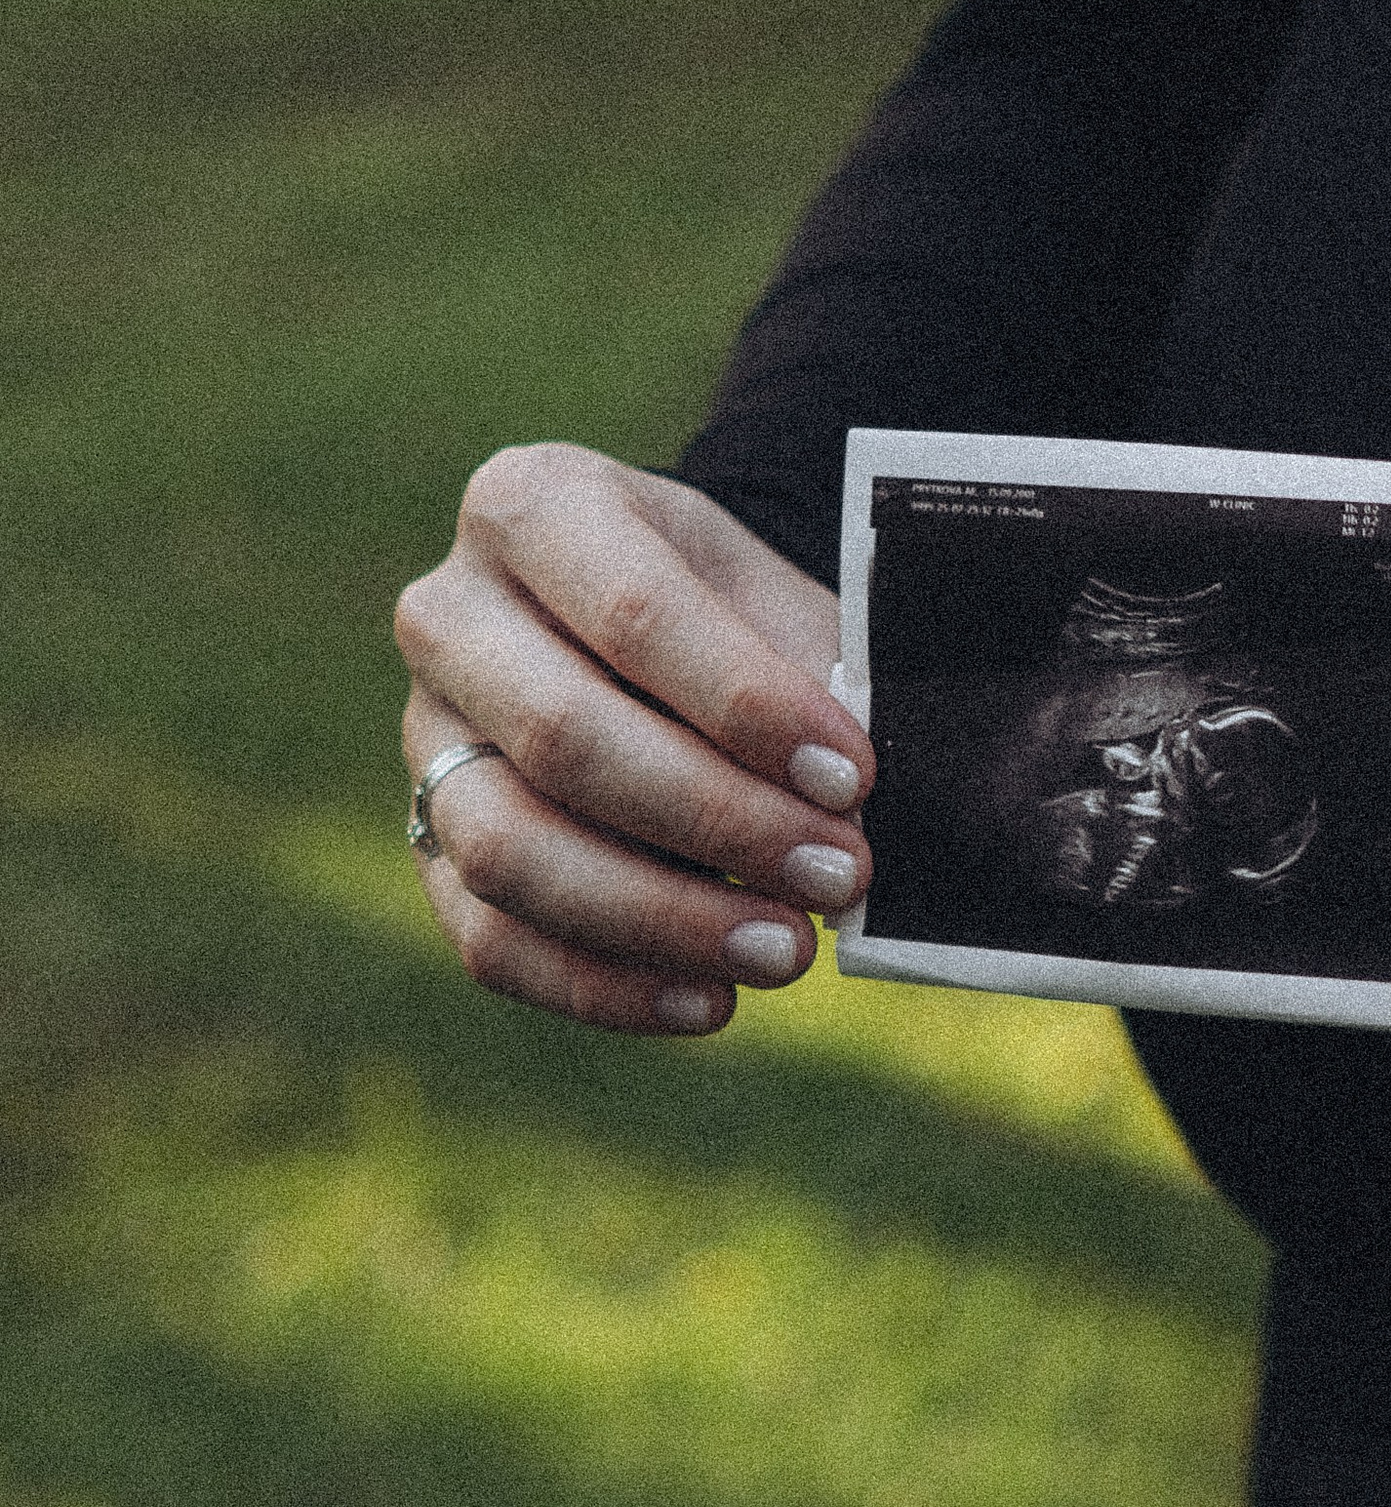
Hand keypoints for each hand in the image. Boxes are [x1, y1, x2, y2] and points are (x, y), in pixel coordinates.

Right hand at [394, 444, 871, 1036]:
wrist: (661, 636)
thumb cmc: (734, 614)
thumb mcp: (778, 599)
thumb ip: (814, 677)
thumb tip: (853, 805)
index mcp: (533, 505)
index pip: (635, 611)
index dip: (746, 705)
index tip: (852, 775)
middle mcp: (449, 614)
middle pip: (565, 736)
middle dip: (717, 820)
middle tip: (838, 874)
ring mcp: (422, 736)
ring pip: (510, 850)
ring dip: (660, 918)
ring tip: (788, 951)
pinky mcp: (425, 844)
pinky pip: (491, 940)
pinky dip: (605, 986)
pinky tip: (710, 1001)